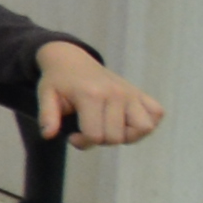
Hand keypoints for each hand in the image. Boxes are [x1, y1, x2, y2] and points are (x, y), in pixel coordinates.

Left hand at [29, 42, 160, 147]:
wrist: (72, 60)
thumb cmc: (58, 81)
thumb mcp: (45, 95)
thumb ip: (46, 116)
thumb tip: (48, 135)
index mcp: (91, 95)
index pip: (96, 136)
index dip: (82, 142)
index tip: (72, 135)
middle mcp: (115, 93)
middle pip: (117, 137)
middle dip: (100, 140)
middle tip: (88, 129)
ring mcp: (130, 92)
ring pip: (143, 128)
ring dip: (127, 135)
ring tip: (110, 128)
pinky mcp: (140, 93)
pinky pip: (157, 114)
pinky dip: (146, 123)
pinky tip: (126, 122)